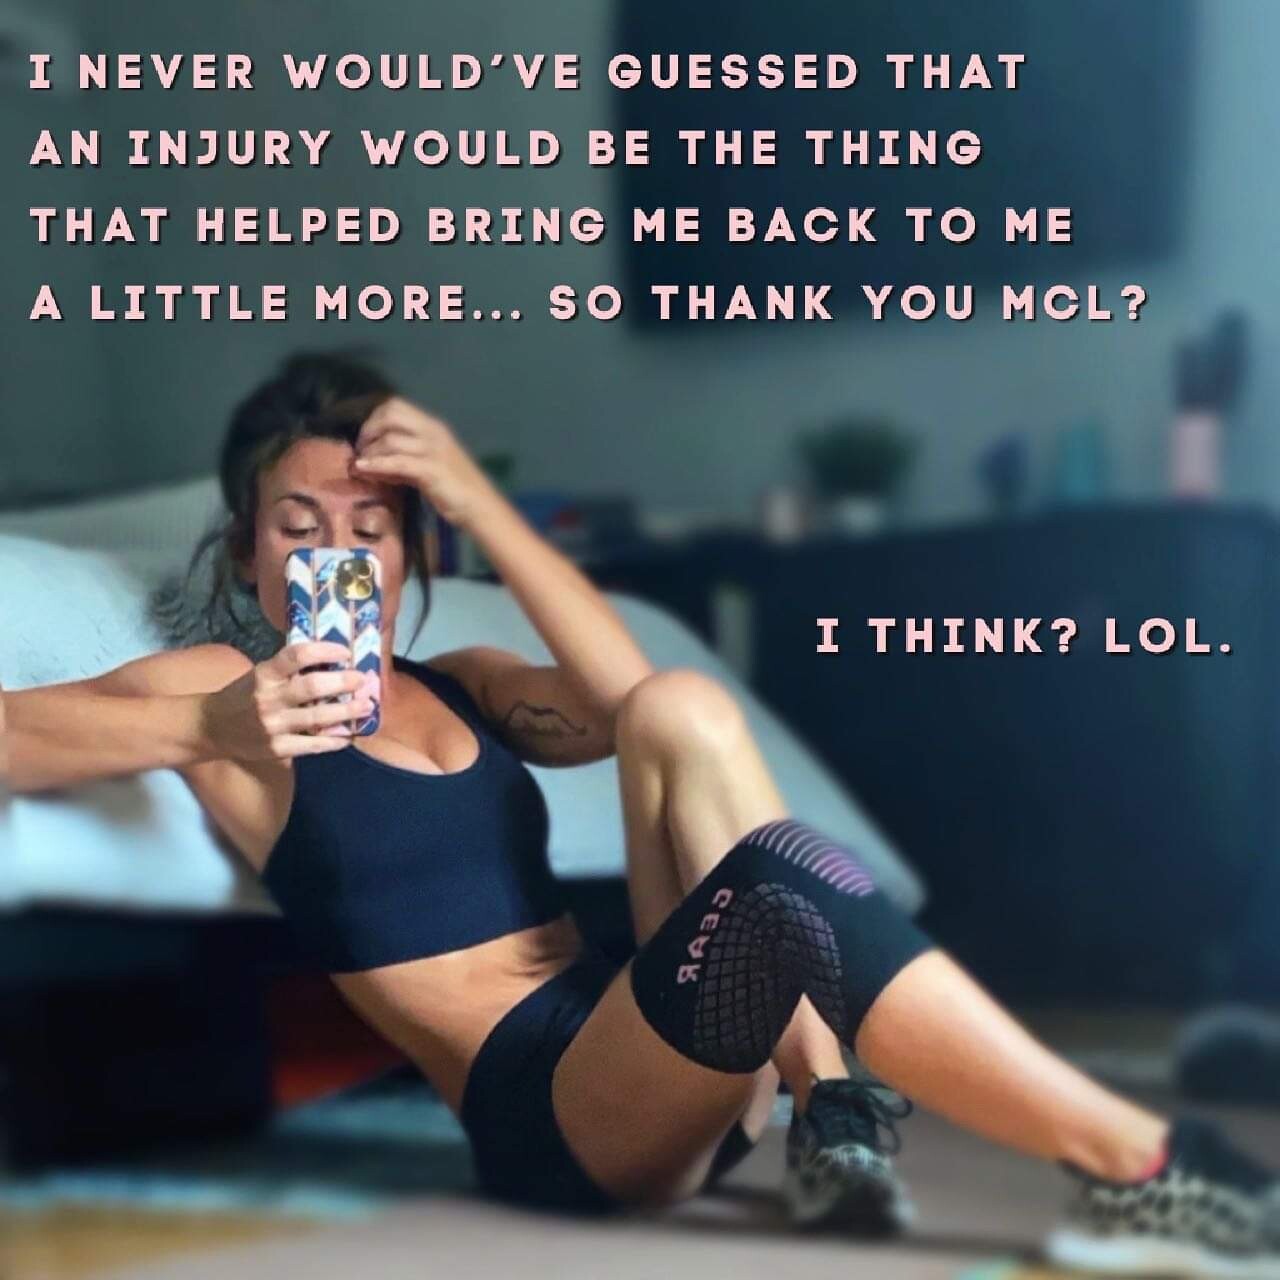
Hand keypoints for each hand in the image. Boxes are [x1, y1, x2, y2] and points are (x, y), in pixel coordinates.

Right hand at [200, 642, 376, 762]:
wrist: (212, 728)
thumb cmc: (244, 696)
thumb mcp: (261, 674)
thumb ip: (290, 670)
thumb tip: (334, 661)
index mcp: (264, 674)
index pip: (296, 655)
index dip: (325, 650)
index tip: (346, 650)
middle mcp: (268, 698)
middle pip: (312, 687)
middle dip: (343, 682)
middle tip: (362, 680)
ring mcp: (273, 725)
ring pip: (317, 718)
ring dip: (347, 712)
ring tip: (366, 707)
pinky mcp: (277, 748)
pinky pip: (313, 745)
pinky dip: (334, 740)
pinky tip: (348, 735)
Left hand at [352, 397, 498, 527]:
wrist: (481, 507)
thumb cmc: (455, 489)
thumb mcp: (427, 467)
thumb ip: (402, 461)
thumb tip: (370, 462)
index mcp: (433, 427)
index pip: (397, 406)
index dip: (375, 418)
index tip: (366, 438)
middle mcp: (433, 432)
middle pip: (391, 414)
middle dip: (369, 430)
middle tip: (360, 449)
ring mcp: (433, 450)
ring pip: (390, 438)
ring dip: (370, 451)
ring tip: (360, 465)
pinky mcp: (430, 470)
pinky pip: (396, 461)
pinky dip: (376, 464)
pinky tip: (363, 469)